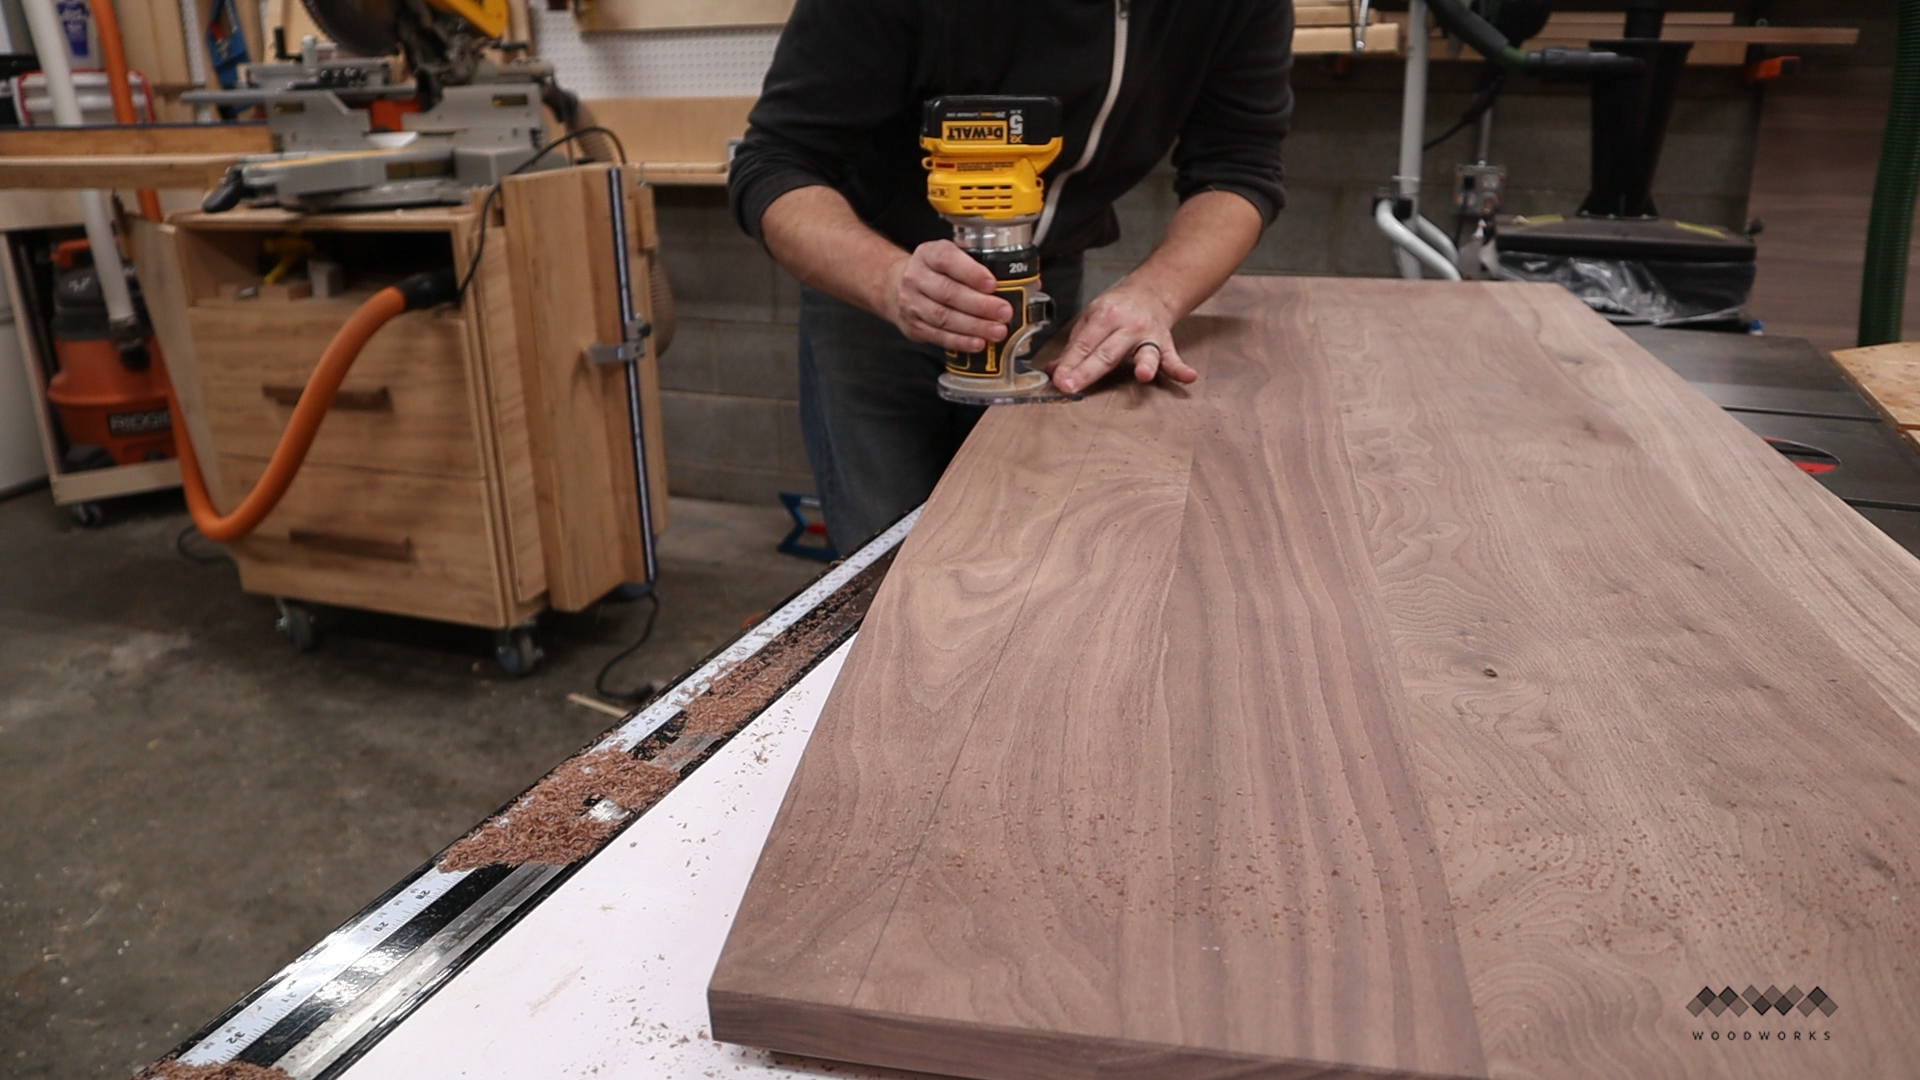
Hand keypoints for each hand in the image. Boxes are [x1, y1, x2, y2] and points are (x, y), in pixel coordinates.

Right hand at [881, 241, 1011, 352]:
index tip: (992, 283)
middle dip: (979, 305)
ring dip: (973, 326)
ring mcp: (912, 303)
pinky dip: (960, 341)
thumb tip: (1026, 282)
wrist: (895, 286)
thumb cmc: (934, 272)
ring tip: (997, 331)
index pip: (947, 259)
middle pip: (948, 292)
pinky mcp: (913, 326)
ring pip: (943, 317)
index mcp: (929, 254)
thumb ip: (980, 266)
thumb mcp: (951, 257)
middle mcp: (916, 276)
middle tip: (1004, 312)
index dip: (971, 272)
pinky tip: (977, 343)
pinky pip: (938, 335)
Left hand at [1048, 283, 1197, 394]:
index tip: (1058, 380)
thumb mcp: (1090, 319)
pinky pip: (1172, 358)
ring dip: (1145, 364)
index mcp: (1104, 317)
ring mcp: (1148, 335)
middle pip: (1107, 352)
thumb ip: (1074, 346)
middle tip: (1071, 385)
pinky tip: (1188, 376)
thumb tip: (1053, 369)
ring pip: (1144, 353)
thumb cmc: (1118, 308)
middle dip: (1088, 370)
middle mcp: (1126, 326)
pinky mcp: (1164, 344)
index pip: (1084, 344)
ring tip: (1143, 375)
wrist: (1151, 292)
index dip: (1070, 363)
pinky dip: (1180, 368)